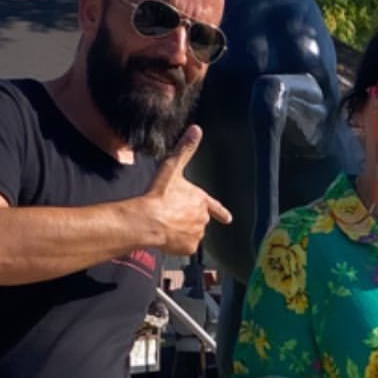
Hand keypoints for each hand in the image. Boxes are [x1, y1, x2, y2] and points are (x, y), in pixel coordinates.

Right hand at [144, 126, 230, 254]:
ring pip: (190, 234)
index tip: (228, 219)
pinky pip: (183, 247)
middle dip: (186, 219)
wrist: (149, 220)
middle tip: (170, 216)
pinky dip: (176, 244)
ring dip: (181, 231)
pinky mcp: (189, 248)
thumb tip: (196, 129)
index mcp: (200, 200)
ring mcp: (197, 234)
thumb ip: (185, 150)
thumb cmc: (159, 194)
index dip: (221, 212)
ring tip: (165, 225)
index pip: (214, 207)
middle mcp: (203, 218)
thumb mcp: (172, 168)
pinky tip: (165, 237)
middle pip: (197, 220)